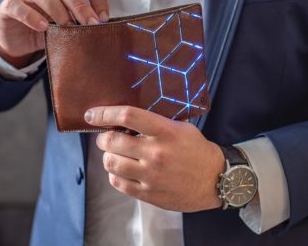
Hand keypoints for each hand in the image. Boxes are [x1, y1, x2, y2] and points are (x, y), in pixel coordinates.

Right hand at [0, 0, 108, 67]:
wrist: (18, 39)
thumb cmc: (48, 27)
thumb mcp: (69, 22)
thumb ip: (82, 20)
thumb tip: (104, 27)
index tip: (103, 18)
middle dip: (80, 5)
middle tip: (90, 25)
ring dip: (57, 9)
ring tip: (66, 27)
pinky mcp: (8, 6)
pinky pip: (19, 6)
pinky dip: (32, 17)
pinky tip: (44, 28)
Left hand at [85, 105, 224, 211]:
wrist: (216, 180)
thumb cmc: (197, 150)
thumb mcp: (181, 128)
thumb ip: (157, 122)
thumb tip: (128, 118)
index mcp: (165, 131)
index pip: (127, 116)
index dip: (104, 113)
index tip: (91, 114)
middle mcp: (156, 153)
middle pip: (112, 141)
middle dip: (103, 138)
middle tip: (107, 138)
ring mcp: (151, 175)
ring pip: (111, 163)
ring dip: (108, 157)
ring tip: (116, 155)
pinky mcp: (149, 193)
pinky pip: (118, 183)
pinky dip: (115, 175)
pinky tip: (123, 171)